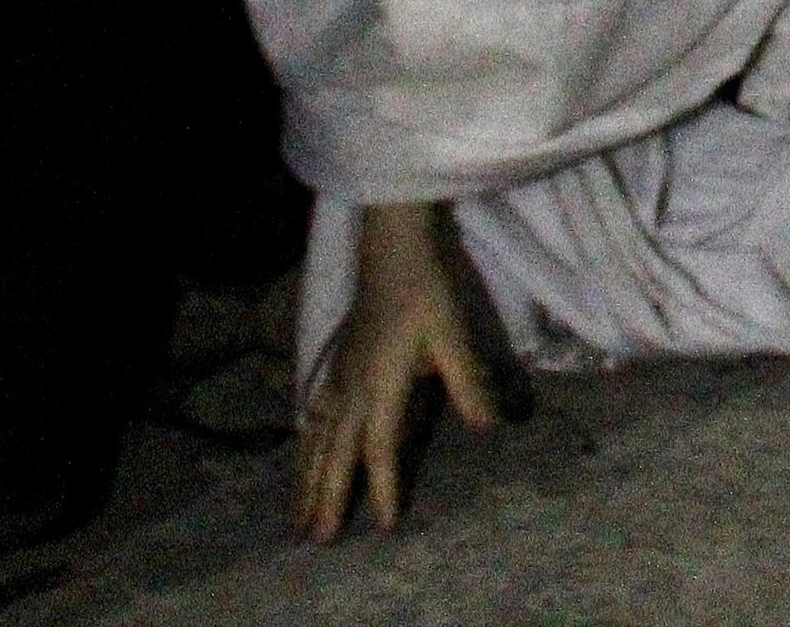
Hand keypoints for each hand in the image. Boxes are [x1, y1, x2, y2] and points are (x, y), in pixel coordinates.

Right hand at [295, 202, 508, 540]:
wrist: (393, 249)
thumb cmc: (428, 290)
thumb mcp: (455, 337)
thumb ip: (470, 384)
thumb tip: (491, 428)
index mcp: (381, 386)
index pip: (380, 449)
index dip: (383, 488)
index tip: (384, 526)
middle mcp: (352, 389)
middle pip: (336, 454)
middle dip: (327, 498)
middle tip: (317, 540)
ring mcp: (339, 377)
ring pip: (318, 440)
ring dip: (308, 479)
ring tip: (299, 516)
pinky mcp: (336, 364)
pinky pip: (314, 415)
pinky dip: (306, 443)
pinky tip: (303, 452)